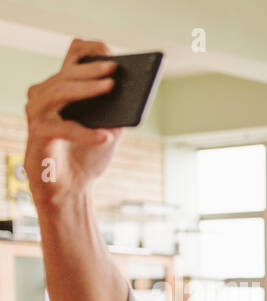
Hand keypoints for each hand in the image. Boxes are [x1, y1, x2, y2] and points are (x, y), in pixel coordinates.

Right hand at [25, 40, 124, 207]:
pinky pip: (61, 129)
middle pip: (65, 75)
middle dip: (91, 69)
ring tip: (110, 87)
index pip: (70, 61)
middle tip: (114, 67)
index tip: (107, 49)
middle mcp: (45, 97)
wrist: (71, 189)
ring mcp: (37, 115)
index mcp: (62, 91)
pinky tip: (105, 136)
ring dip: (85, 89)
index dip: (86, 51)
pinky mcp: (37, 136)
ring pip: (58, 93)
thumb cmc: (87, 157)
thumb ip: (117, 113)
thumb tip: (134, 95)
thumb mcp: (109, 131)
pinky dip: (84, 133)